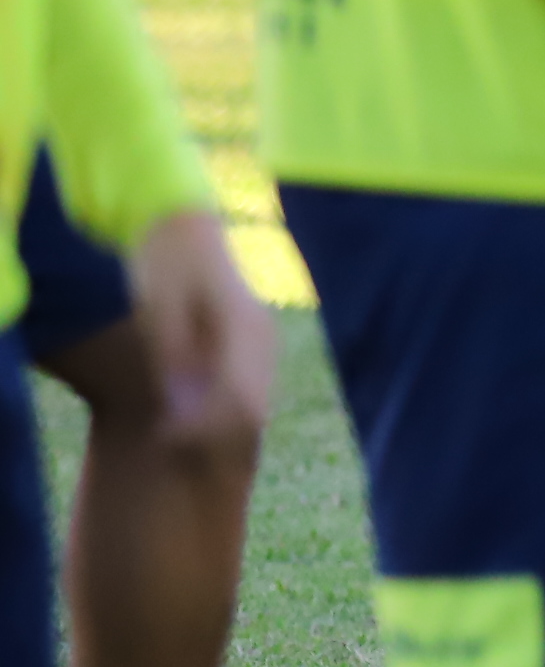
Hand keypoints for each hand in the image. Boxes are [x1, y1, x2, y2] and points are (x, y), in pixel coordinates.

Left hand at [129, 208, 275, 451]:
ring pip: (255, 398)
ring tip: (173, 431)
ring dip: (219, 422)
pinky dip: (221, 405)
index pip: (239, 398)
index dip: (204, 428)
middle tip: (166, 441)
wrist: (182, 225)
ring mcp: (262, 337)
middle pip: (254, 405)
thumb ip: (174, 355)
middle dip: (213, 434)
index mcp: (245, 327)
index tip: (164, 437)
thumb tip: (181, 404)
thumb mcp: (160, 308)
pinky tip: (186, 408)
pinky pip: (247, 385)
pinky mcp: (253, 339)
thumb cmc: (165, 262)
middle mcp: (263, 336)